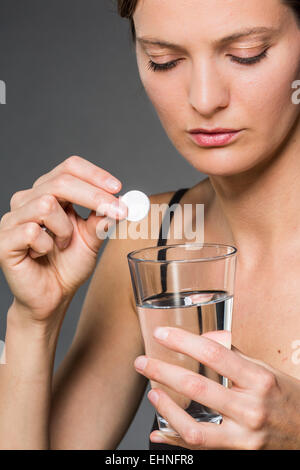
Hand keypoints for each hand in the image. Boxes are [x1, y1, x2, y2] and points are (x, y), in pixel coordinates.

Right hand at [0, 156, 127, 322]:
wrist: (52, 296)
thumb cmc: (68, 265)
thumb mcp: (92, 238)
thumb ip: (102, 218)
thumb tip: (122, 201)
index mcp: (49, 193)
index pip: (69, 168)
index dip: (94, 174)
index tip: (118, 187)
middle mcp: (28, 200)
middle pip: (61, 181)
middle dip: (93, 196)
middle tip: (117, 211)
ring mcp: (13, 218)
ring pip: (46, 204)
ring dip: (65, 229)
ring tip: (62, 245)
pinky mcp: (4, 239)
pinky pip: (31, 231)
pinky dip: (46, 245)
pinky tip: (43, 255)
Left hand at [134, 327, 299, 449]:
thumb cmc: (287, 398)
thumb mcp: (266, 370)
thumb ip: (234, 354)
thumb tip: (204, 338)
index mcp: (259, 379)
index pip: (214, 354)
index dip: (183, 342)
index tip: (162, 334)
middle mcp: (251, 408)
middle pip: (197, 387)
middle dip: (163, 372)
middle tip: (142, 362)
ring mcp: (244, 436)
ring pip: (194, 428)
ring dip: (166, 409)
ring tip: (151, 393)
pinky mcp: (239, 454)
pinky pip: (200, 449)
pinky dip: (174, 441)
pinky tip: (158, 432)